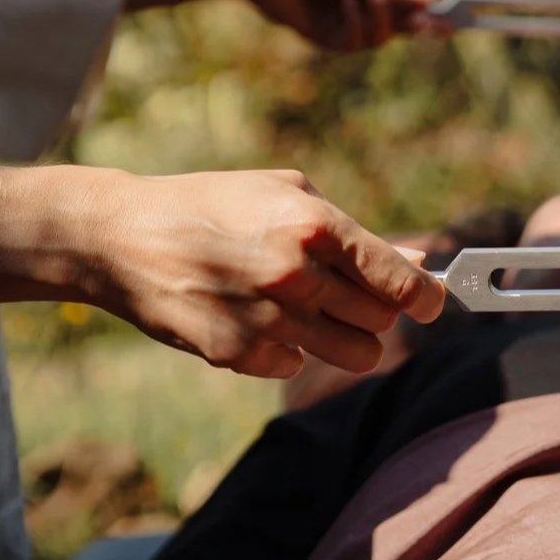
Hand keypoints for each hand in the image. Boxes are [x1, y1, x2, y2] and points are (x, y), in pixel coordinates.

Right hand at [80, 168, 444, 377]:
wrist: (126, 238)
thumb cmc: (213, 204)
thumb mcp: (284, 194)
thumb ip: (353, 233)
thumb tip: (417, 262)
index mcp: (313, 225)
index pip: (397, 280)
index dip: (426, 296)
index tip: (433, 301)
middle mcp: (295, 275)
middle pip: (380, 320)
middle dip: (379, 311)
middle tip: (349, 292)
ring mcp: (268, 320)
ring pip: (352, 353)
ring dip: (343, 335)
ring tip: (308, 306)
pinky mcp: (239, 355)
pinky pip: (296, 365)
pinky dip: (287, 347)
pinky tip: (254, 315)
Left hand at [221, 0, 436, 50]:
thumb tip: (415, 3)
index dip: (426, 6)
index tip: (451, 9)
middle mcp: (356, 3)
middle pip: (396, 25)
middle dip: (420, 26)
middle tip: (440, 27)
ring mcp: (339, 21)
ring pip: (376, 37)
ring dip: (383, 22)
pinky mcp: (319, 35)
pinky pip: (350, 41)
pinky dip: (356, 24)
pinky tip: (352, 3)